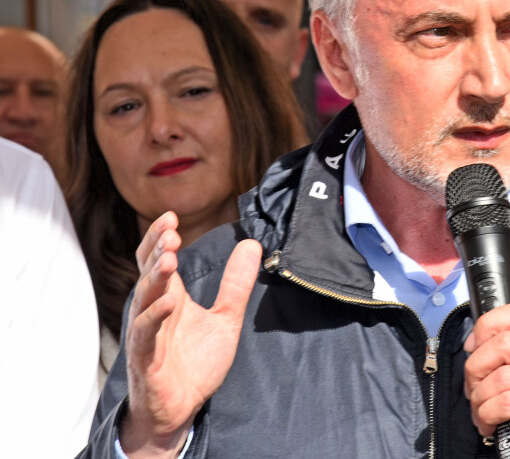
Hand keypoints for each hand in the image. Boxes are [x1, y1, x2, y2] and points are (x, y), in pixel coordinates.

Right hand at [120, 212, 261, 457]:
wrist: (183, 407)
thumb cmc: (197, 363)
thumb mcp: (226, 318)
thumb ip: (236, 284)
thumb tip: (252, 244)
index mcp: (170, 297)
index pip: (157, 259)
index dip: (160, 237)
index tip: (171, 216)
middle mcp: (153, 310)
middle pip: (147, 272)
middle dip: (156, 249)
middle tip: (170, 231)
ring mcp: (146, 333)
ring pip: (144, 298)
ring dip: (155, 277)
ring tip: (169, 257)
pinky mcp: (145, 358)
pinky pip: (145, 333)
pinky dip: (155, 315)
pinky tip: (168, 300)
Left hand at [464, 301, 509, 457]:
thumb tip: (475, 345)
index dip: (490, 324)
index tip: (475, 345)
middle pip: (503, 343)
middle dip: (476, 367)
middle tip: (472, 389)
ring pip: (500, 376)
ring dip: (479, 398)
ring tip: (480, 411)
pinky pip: (505, 403)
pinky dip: (487, 414)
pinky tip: (489, 424)